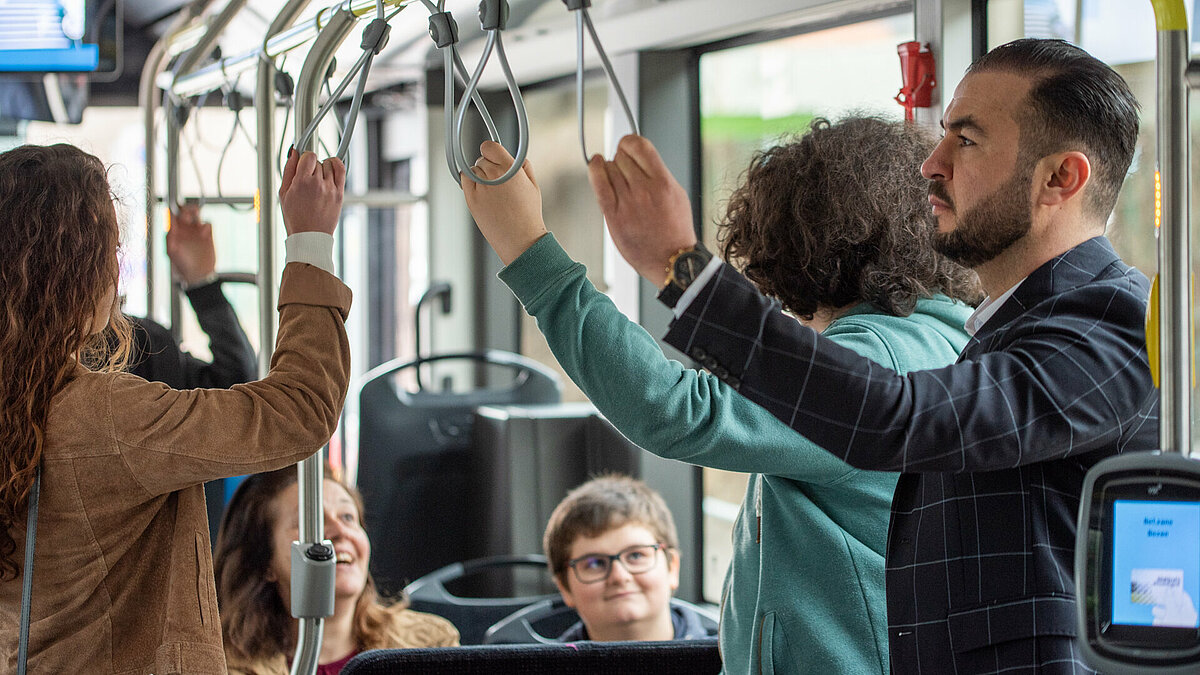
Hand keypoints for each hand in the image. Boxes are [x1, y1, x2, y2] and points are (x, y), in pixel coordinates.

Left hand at [166, 203, 215, 285]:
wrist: (198, 274)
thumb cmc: (181, 265)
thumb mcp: (171, 251)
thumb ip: (170, 237)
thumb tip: (170, 224)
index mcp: (175, 231)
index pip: (173, 215)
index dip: (173, 210)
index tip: (175, 209)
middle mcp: (185, 229)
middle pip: (185, 211)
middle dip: (186, 210)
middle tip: (187, 214)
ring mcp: (197, 232)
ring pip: (197, 215)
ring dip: (196, 212)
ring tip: (196, 214)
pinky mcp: (208, 236)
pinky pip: (208, 224)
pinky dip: (206, 226)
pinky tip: (204, 233)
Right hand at [279, 149, 345, 235]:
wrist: (310, 235)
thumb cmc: (295, 217)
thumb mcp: (283, 193)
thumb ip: (288, 170)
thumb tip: (293, 152)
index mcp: (301, 183)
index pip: (308, 156)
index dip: (304, 158)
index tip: (303, 163)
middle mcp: (318, 184)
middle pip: (318, 162)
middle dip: (312, 168)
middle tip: (307, 179)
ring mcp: (330, 189)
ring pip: (329, 165)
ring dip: (323, 169)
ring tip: (317, 180)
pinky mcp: (339, 194)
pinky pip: (341, 170)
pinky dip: (336, 164)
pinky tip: (331, 166)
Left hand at [461, 141, 546, 264]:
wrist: (520, 239)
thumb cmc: (528, 215)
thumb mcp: (533, 186)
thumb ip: (524, 166)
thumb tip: (514, 157)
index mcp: (510, 168)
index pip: (489, 147)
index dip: (491, 151)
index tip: (492, 157)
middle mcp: (494, 175)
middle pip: (481, 160)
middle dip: (487, 167)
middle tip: (497, 181)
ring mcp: (481, 188)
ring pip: (473, 171)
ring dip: (479, 176)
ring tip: (491, 191)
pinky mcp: (471, 199)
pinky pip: (464, 181)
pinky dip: (469, 183)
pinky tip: (479, 191)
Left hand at [586, 135, 697, 285]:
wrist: (670, 259)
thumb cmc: (675, 228)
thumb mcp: (676, 194)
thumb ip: (657, 173)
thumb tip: (637, 155)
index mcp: (663, 183)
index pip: (639, 145)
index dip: (629, 142)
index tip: (627, 146)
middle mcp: (644, 190)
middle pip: (621, 156)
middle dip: (621, 159)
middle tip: (626, 171)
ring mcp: (628, 203)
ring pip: (609, 168)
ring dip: (610, 169)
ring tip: (619, 181)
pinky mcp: (614, 216)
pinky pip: (598, 184)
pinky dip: (594, 170)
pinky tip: (594, 164)